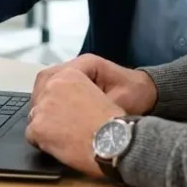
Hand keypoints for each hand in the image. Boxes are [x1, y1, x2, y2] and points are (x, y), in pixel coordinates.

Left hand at [25, 68, 124, 177]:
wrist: (119, 141)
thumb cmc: (115, 121)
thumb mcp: (101, 92)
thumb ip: (80, 89)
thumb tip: (67, 100)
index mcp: (70, 73)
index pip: (51, 82)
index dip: (55, 98)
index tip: (60, 108)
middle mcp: (53, 85)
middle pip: (40, 98)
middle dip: (47, 110)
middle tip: (60, 124)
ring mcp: (43, 106)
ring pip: (35, 115)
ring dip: (46, 125)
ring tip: (63, 136)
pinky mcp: (38, 127)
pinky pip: (31, 134)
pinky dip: (41, 141)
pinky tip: (58, 146)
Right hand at [33, 54, 156, 115]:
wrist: (149, 92)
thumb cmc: (137, 96)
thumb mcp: (119, 103)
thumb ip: (96, 109)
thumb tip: (75, 122)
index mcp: (88, 64)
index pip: (57, 75)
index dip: (48, 96)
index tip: (43, 114)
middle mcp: (80, 64)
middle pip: (47, 77)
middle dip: (40, 98)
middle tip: (37, 119)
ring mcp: (77, 71)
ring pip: (47, 81)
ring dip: (42, 99)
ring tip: (40, 118)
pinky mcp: (78, 81)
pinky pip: (55, 87)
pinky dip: (49, 100)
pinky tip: (50, 115)